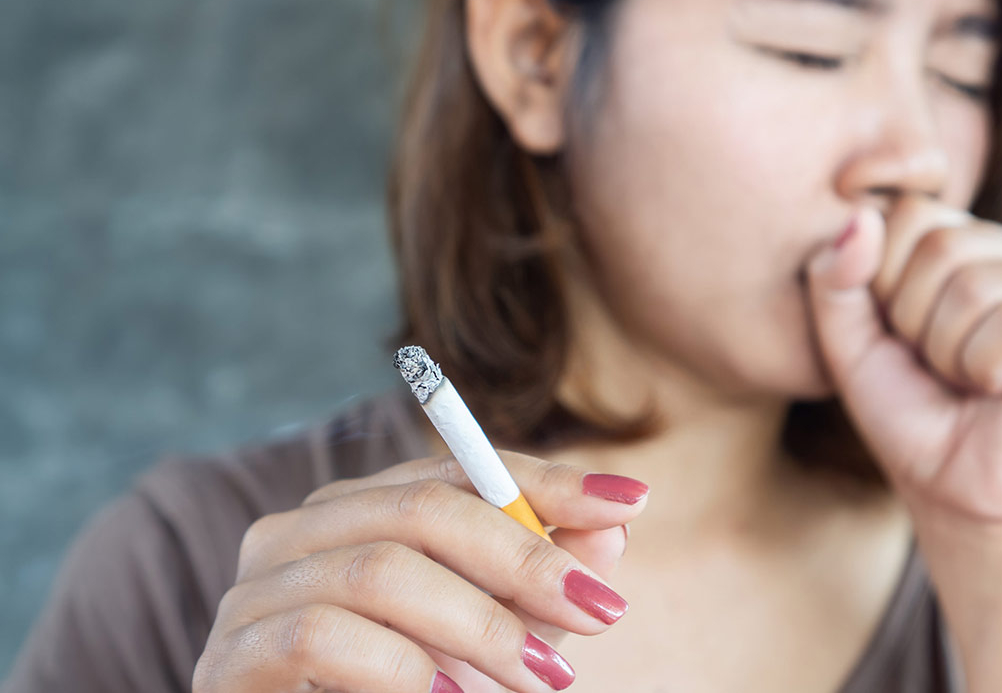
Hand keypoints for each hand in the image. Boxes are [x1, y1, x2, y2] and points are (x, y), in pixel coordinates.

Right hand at [192, 451, 648, 692]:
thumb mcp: (489, 636)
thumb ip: (537, 583)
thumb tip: (614, 525)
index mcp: (358, 511)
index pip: (458, 470)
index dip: (548, 482)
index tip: (631, 502)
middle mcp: (299, 531)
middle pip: (421, 507)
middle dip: (524, 557)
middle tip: (597, 610)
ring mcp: (253, 591)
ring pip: (379, 571)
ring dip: (478, 626)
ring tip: (541, 678)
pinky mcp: (229, 659)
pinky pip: (319, 636)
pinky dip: (401, 668)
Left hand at [804, 194, 1001, 523]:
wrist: (955, 496)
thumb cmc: (907, 417)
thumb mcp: (848, 344)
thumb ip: (835, 279)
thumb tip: (860, 215)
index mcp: (974, 245)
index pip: (910, 212)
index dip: (882, 281)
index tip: (899, 335)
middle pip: (940, 244)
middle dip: (914, 322)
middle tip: (937, 368)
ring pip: (976, 285)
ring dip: (948, 353)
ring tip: (968, 382)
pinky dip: (985, 367)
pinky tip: (1000, 390)